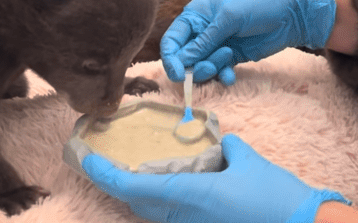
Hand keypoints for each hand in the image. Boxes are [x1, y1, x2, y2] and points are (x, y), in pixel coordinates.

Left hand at [82, 134, 348, 222]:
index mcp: (187, 196)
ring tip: (133, 165)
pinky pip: (173, 214)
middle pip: (136, 201)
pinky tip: (172, 181)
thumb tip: (221, 143)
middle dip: (116, 180)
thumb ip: (229, 149)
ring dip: (140, 190)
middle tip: (104, 156)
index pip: (132, 184)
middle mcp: (183, 217)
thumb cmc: (274, 198)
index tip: (83, 156)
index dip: (103, 172)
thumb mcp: (249, 162)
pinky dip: (163, 197)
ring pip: (153, 210)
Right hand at [161, 0, 335, 83]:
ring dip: (210, 69)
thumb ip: (205, 40)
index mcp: (197, 13)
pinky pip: (219, 71)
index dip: (171, 58)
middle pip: (185, 57)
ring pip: (201, 66)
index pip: (173, 39)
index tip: (178, 75)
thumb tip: (182, 61)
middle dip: (194, 65)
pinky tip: (231, 76)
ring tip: (227, 61)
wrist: (293, 13)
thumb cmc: (260, 4)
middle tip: (210, 67)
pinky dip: (222, 76)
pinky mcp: (232, 56)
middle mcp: (204, 29)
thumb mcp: (230, 18)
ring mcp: (218, 44)